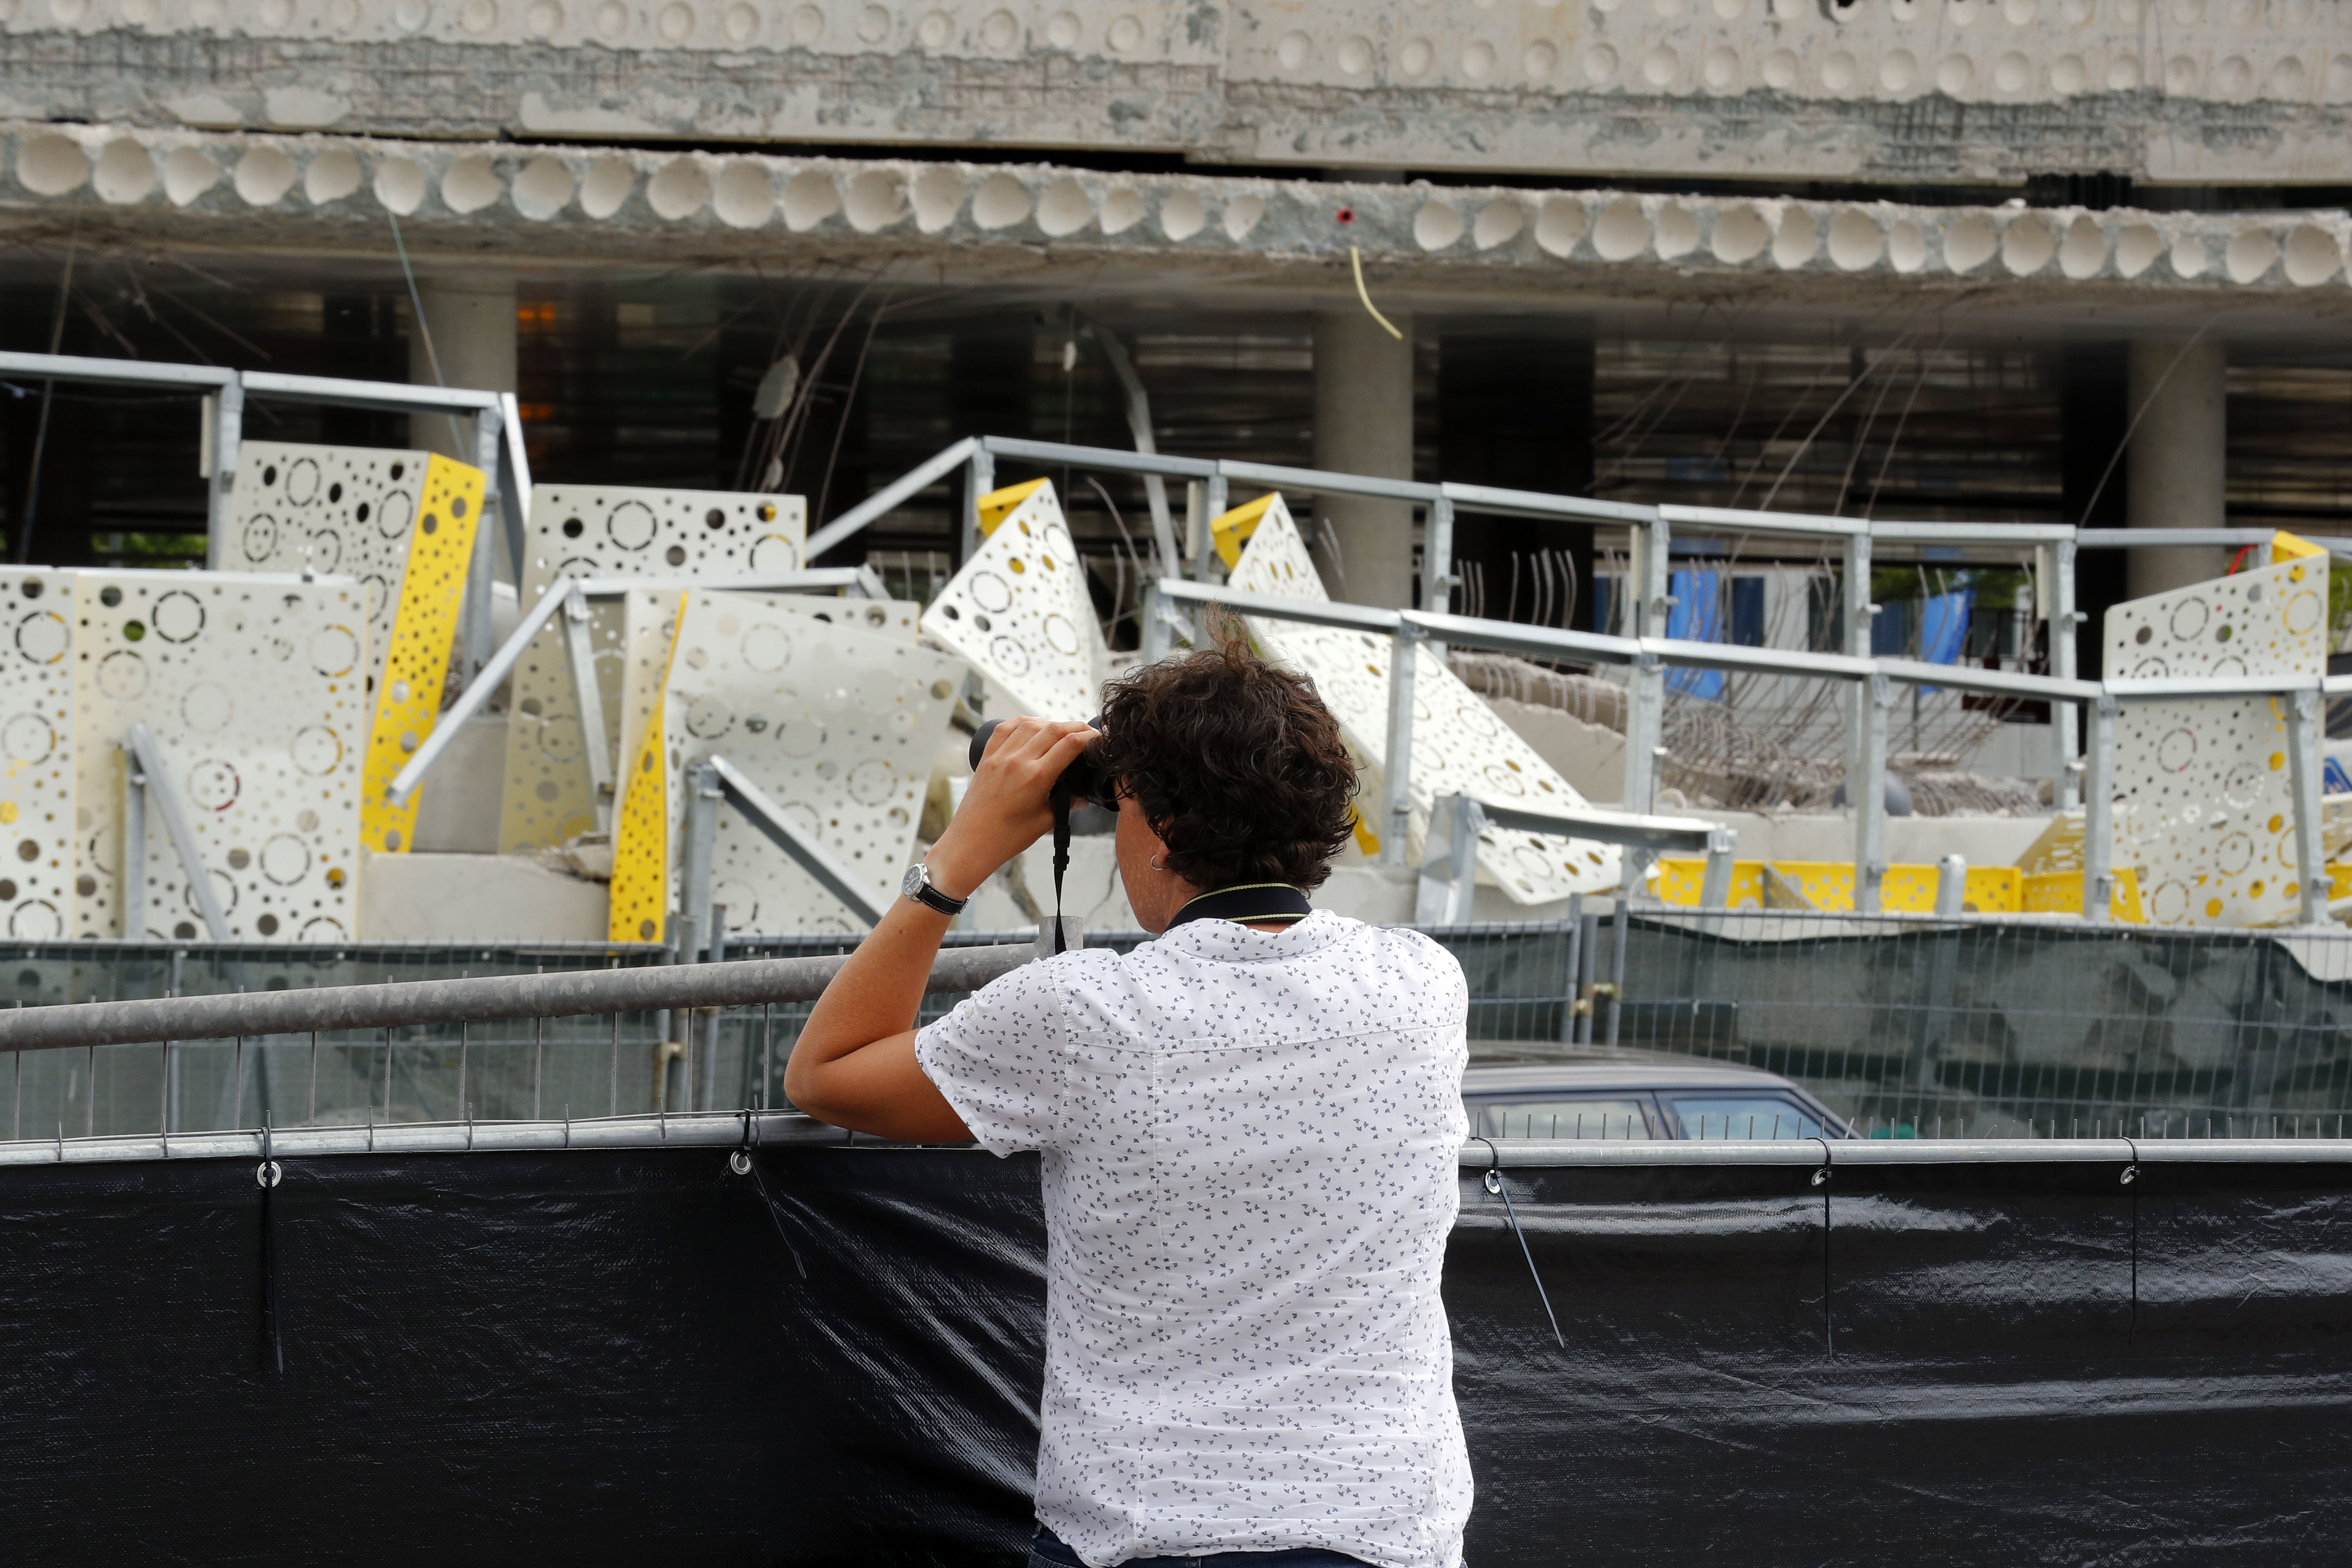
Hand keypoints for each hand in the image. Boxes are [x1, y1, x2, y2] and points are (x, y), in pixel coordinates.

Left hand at [925, 716, 1096, 899]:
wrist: (971, 843)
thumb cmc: (1006, 837)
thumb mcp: (1044, 822)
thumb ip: (1065, 805)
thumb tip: (1081, 798)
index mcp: (1036, 778)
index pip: (1069, 745)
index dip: (1088, 737)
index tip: (1098, 737)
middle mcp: (1018, 761)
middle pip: (1053, 729)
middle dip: (1075, 726)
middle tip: (1087, 731)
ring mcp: (1000, 756)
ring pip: (1030, 724)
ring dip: (1050, 722)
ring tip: (1061, 729)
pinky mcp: (987, 758)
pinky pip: (1005, 729)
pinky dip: (1022, 722)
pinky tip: (1032, 724)